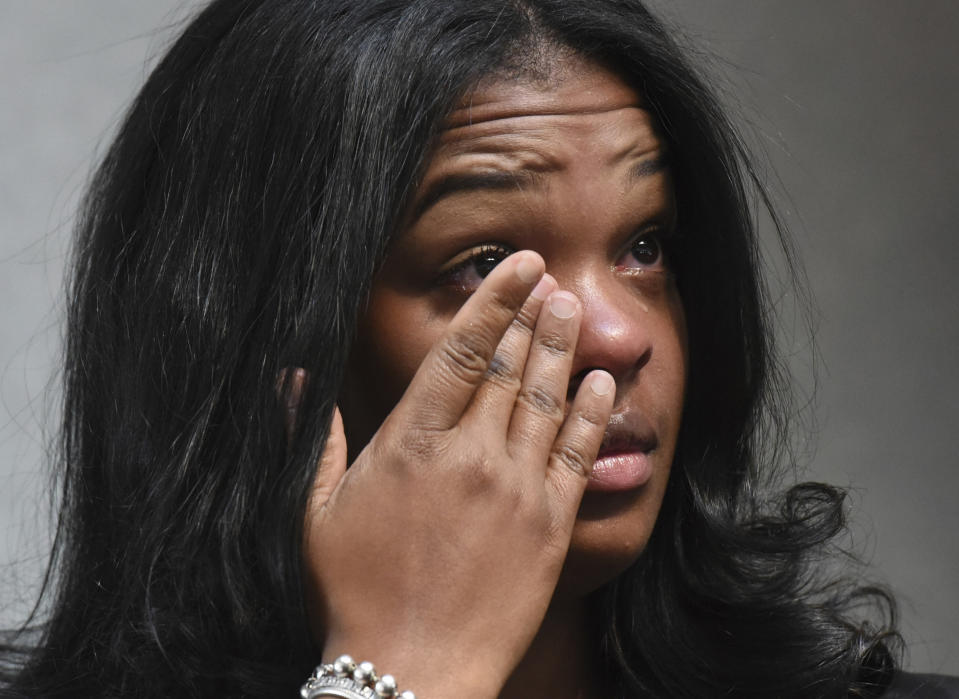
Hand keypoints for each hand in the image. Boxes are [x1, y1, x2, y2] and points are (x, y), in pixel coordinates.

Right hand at [301, 251, 614, 697]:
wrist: (413, 671)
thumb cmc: (354, 592)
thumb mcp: (313, 511)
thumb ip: (311, 436)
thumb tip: (295, 376)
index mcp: (414, 444)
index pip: (463, 352)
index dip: (494, 302)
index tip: (517, 265)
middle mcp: (472, 456)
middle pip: (511, 367)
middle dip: (531, 314)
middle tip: (548, 277)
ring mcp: (517, 489)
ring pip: (547, 401)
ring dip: (562, 349)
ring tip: (572, 308)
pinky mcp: (551, 525)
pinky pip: (579, 455)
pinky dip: (593, 413)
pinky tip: (604, 382)